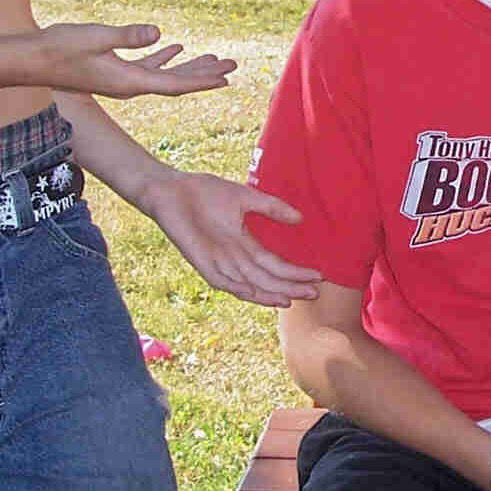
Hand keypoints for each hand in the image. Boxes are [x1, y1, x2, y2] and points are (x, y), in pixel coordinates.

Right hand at [39, 23, 237, 98]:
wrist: (31, 60)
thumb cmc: (60, 48)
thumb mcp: (96, 37)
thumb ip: (127, 37)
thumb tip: (157, 34)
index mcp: (128, 82)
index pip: (173, 85)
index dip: (201, 81)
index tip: (226, 77)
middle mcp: (129, 85)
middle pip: (175, 82)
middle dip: (204, 73)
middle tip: (232, 65)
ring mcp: (121, 79)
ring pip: (164, 75)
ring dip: (189, 67)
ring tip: (214, 59)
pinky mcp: (113, 71)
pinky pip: (146, 67)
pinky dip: (164, 58)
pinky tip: (176, 48)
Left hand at [137, 171, 321, 306]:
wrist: (172, 190)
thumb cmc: (205, 192)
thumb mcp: (246, 198)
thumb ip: (272, 208)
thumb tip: (300, 219)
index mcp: (244, 244)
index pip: (274, 264)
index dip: (295, 272)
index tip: (318, 276)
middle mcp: (234, 258)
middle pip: (266, 278)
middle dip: (290, 286)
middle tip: (314, 293)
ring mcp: (218, 262)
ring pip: (249, 284)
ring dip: (269, 293)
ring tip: (291, 300)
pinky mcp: (202, 262)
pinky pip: (222, 281)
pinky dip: (239, 288)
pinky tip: (255, 293)